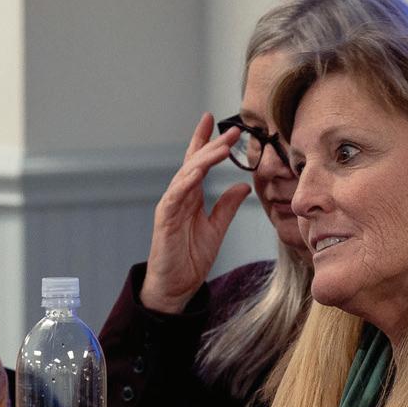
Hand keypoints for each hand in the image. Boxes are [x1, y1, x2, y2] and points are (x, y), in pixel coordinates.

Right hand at [141, 113, 251, 313]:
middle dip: (211, 144)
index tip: (214, 120)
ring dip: (203, 159)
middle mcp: (179, 197)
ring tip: (222, 147)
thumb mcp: (216, 229)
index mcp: (190, 197)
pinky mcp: (164, 220)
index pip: (197, 163)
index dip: (205, 141)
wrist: (175, 287)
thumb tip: (243, 185)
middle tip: (232, 129)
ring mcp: (170, 206)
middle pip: (194, 163)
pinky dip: (186, 183)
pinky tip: (198, 172)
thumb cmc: (190, 258)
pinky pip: (174, 197)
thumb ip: (227, 206)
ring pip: (186, 175)